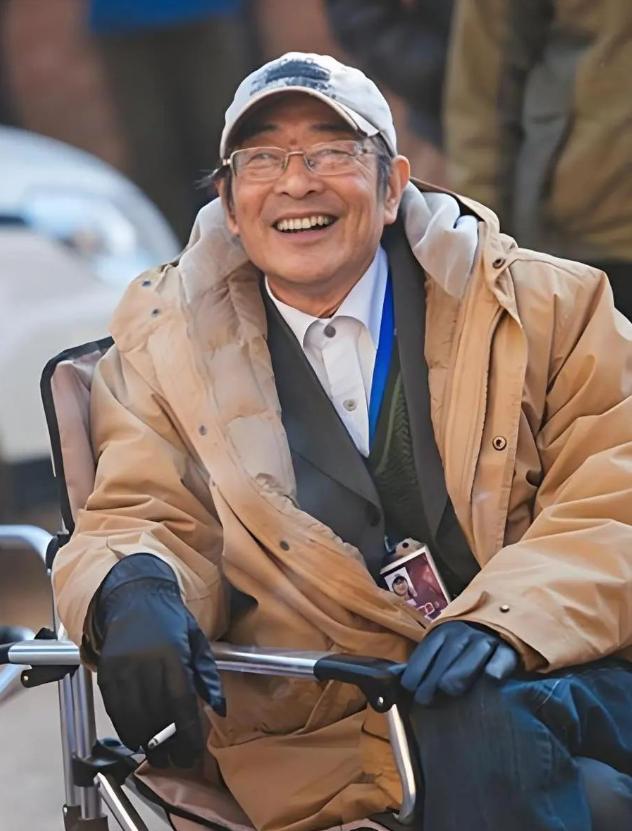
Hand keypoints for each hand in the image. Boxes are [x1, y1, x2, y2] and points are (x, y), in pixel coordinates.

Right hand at [96, 554, 224, 767]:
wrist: (135, 597)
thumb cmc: (171, 621)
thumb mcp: (197, 640)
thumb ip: (209, 675)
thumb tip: (219, 709)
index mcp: (173, 654)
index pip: (181, 703)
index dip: (187, 732)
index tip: (193, 752)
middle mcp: (146, 663)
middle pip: (157, 716)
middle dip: (168, 744)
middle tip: (177, 760)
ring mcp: (123, 668)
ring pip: (134, 718)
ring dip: (146, 741)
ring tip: (158, 752)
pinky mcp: (107, 672)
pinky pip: (115, 710)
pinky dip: (126, 728)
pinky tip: (137, 736)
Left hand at [401, 621, 518, 705]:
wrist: (497, 626)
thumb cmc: (462, 648)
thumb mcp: (442, 649)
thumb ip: (425, 663)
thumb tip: (399, 682)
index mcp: (443, 632)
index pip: (428, 649)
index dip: (417, 669)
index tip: (410, 688)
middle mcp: (464, 633)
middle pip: (448, 653)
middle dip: (435, 676)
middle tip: (426, 699)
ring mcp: (487, 641)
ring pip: (474, 652)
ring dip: (461, 670)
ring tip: (450, 689)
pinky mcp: (509, 651)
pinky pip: (502, 657)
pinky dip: (497, 666)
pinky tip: (491, 677)